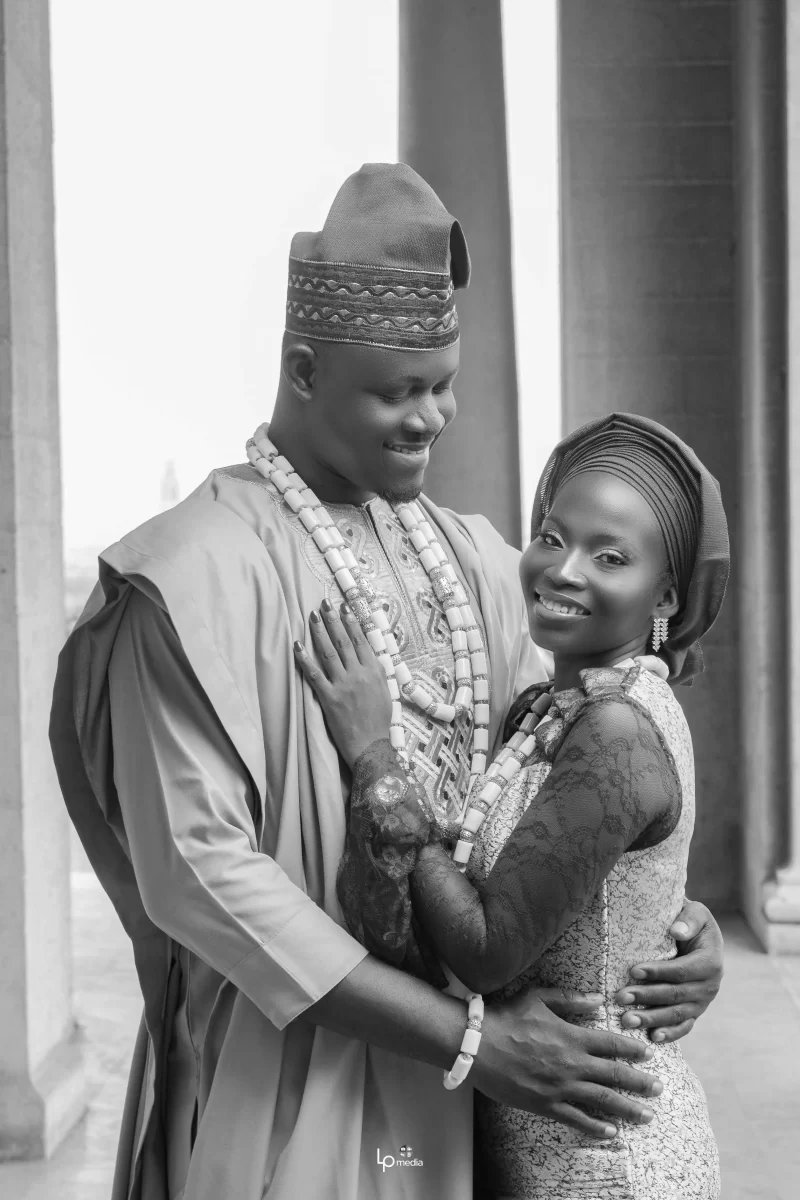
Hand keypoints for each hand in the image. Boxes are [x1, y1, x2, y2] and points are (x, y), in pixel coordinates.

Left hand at [294, 599, 391, 769]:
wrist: (372, 745)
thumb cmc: (379, 721)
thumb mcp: (385, 691)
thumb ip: (376, 672)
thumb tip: (369, 655)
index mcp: (374, 671)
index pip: (361, 641)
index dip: (351, 622)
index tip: (344, 608)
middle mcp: (359, 674)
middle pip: (344, 641)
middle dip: (333, 621)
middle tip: (324, 604)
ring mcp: (343, 685)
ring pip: (329, 653)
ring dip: (320, 633)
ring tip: (313, 617)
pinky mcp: (329, 698)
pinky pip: (315, 675)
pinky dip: (305, 660)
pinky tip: (297, 647)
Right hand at [473, 984, 661, 1138]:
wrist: (477, 1045)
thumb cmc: (506, 1017)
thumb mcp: (537, 998)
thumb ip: (569, 1000)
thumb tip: (597, 999)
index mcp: (572, 1037)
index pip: (611, 1044)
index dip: (632, 1050)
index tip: (648, 1055)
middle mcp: (572, 1064)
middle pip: (614, 1075)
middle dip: (640, 1082)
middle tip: (659, 1089)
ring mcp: (560, 1087)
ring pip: (602, 1100)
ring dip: (627, 1108)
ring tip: (647, 1115)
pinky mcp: (546, 1105)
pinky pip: (577, 1119)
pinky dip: (596, 1127)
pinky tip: (612, 1131)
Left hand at [615, 899, 723, 1042]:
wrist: (698, 936)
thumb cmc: (691, 921)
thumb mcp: (696, 912)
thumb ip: (689, 919)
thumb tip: (676, 931)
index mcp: (711, 961)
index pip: (681, 970)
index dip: (658, 972)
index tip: (633, 970)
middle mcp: (710, 985)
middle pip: (676, 995)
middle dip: (647, 997)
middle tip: (620, 998)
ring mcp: (703, 1002)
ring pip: (677, 1014)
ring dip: (651, 1019)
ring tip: (627, 1020)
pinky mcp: (695, 1011)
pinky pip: (685, 1026)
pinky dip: (670, 1034)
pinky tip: (652, 1037)